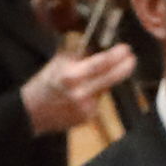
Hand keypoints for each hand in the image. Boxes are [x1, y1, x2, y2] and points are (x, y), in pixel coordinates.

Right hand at [23, 41, 138, 129]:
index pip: (100, 63)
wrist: (33, 111)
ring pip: (104, 90)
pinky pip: (97, 101)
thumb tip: (100, 47)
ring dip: (104, 82)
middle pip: (110, 78)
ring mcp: (86, 107)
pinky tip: (81, 95)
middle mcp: (81, 93)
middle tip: (132, 59)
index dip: (116, 56)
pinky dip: (94, 95)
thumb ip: (80, 56)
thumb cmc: (47, 82)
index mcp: (72, 75)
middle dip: (124, 68)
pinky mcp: (88, 117)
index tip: (126, 49)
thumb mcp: (59, 62)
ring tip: (89, 79)